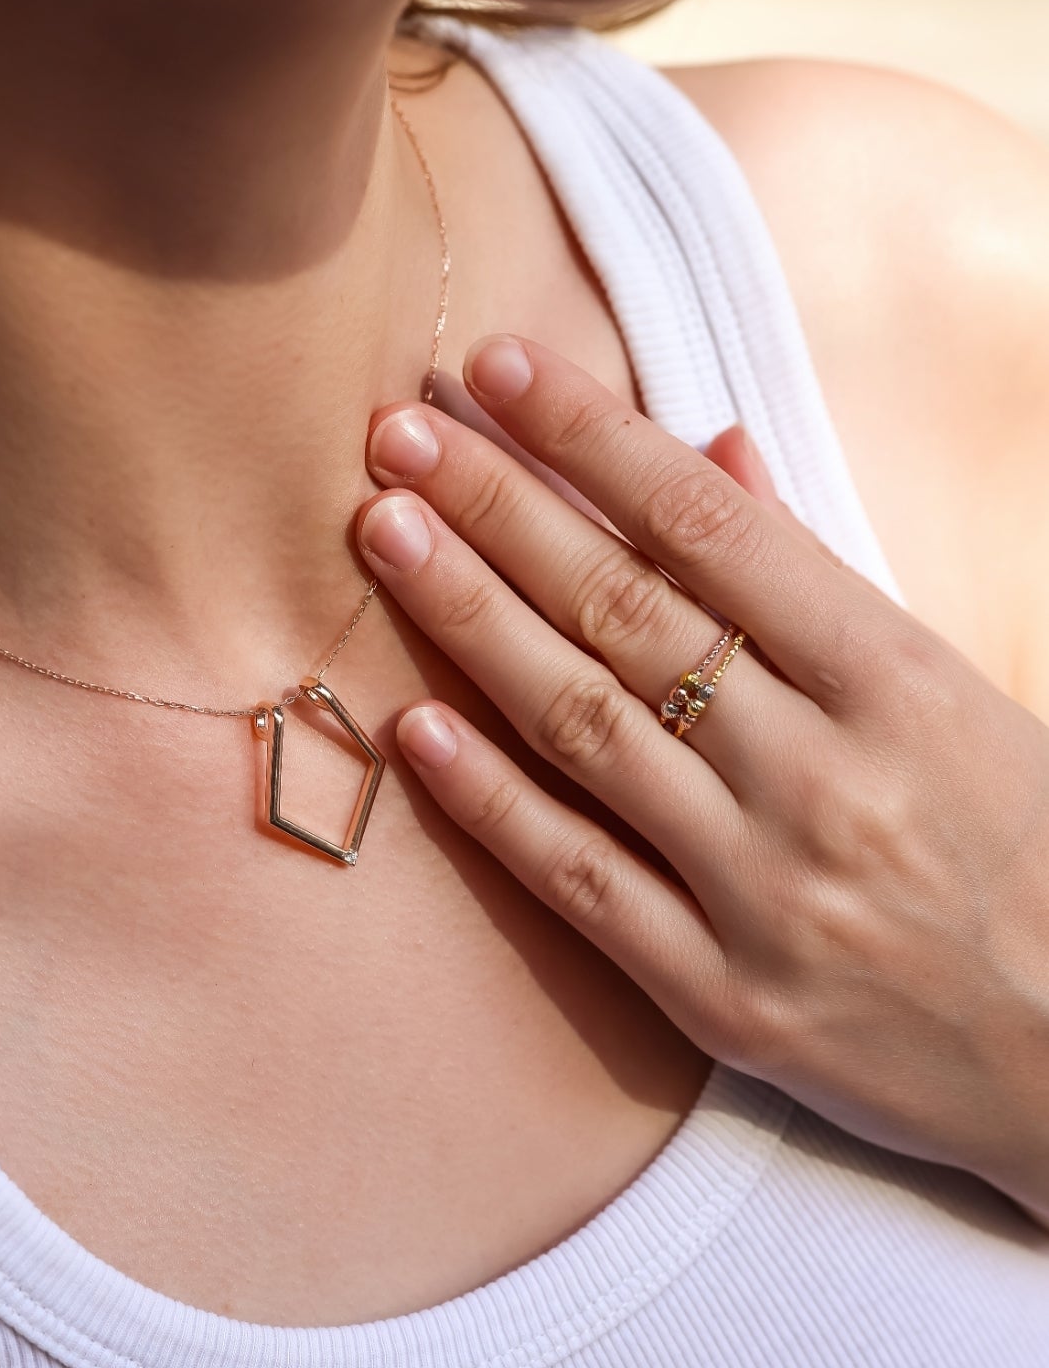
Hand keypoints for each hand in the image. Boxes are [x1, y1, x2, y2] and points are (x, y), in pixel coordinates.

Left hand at [354, 332, 1048, 1224]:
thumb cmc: (1028, 852)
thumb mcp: (956, 693)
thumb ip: (821, 576)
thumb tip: (709, 449)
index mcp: (900, 684)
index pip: (713, 530)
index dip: (593, 439)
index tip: (497, 369)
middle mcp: (825, 778)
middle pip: (626, 614)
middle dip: (499, 510)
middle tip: (399, 434)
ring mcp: (765, 893)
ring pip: (586, 728)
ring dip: (468, 620)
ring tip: (383, 534)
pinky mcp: (722, 998)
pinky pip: (582, 881)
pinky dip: (490, 801)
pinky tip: (411, 725)